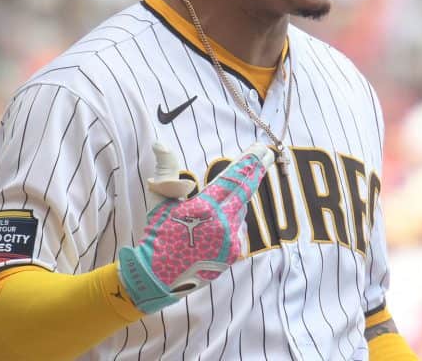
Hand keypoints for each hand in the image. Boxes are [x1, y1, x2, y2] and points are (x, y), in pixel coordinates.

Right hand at [118, 142, 274, 313]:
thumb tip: (160, 143)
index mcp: (206, 208)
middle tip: (265, 154)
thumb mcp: (160, 201)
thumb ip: (166, 170)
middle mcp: (223, 224)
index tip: (261, 148)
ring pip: (240, 211)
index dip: (250, 162)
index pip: (234, 179)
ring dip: (235, 201)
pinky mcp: (233, 254)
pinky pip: (238, 229)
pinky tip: (216, 225)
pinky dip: (231, 222)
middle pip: (245, 191)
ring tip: (218, 203)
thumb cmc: (157, 235)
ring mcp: (230, 241)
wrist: (157, 277)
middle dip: (255, 171)